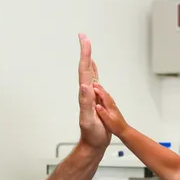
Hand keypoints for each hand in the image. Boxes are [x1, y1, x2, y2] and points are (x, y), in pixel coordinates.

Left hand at [77, 34, 110, 148]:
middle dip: (85, 51)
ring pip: (89, 72)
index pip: (84, 71)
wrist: (93, 144)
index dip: (85, 55)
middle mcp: (86, 92)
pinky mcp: (95, 99)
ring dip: (88, 58)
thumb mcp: (88, 119)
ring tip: (87, 46)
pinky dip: (93, 71)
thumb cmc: (91, 134)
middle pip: (85, 68)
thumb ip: (85, 103)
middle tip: (84, 36)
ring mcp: (90, 95)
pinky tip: (92, 68)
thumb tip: (84, 86)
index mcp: (85, 94)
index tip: (85, 40)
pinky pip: (94, 81)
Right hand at [93, 82, 128, 136]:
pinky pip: (107, 99)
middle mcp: (112, 105)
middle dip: (100, 88)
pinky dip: (104, 95)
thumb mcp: (108, 121)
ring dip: (102, 90)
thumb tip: (97, 105)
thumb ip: (103, 113)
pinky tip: (102, 96)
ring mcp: (113, 106)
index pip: (104, 97)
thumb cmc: (116, 127)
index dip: (99, 91)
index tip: (93, 87)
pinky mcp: (113, 109)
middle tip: (93, 83)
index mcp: (110, 107)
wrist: (123, 130)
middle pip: (106, 94)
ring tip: (96, 87)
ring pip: (107, 96)